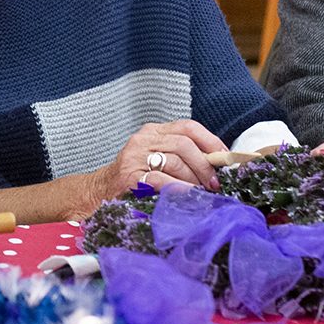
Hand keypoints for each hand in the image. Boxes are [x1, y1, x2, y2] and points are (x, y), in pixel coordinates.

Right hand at [102, 120, 229, 197]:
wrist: (99, 192)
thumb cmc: (135, 178)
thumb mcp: (156, 158)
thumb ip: (181, 156)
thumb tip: (217, 163)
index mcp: (153, 132)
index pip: (188, 127)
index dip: (210, 142)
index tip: (224, 159)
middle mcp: (143, 139)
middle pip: (184, 144)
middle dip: (204, 165)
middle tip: (214, 183)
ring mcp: (134, 157)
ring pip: (175, 161)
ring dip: (193, 180)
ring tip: (200, 193)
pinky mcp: (129, 177)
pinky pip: (161, 180)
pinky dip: (178, 188)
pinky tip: (186, 196)